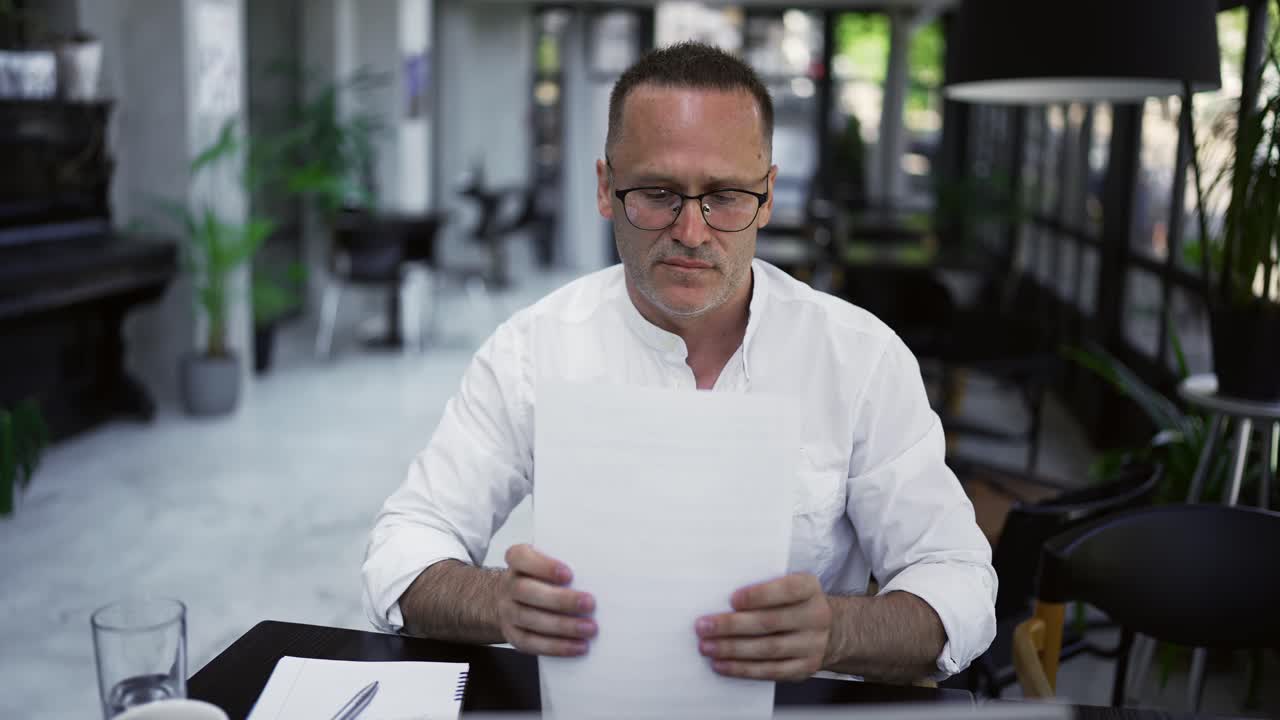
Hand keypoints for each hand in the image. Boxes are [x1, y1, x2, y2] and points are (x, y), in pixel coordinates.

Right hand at [498, 544, 596, 656]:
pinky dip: (556, 646)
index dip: (543, 566)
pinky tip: (578, 646)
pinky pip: (531, 643)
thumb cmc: (540, 576)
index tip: (568, 574)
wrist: (512, 598)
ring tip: (589, 628)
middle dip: (560, 599)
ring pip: (530, 619)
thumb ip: (566, 561)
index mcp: (517, 559)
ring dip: (562, 626)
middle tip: (590, 604)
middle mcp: (509, 585)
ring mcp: (507, 611)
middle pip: (527, 591)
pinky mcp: (513, 634)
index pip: (521, 557)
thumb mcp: (548, 561)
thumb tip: (598, 574)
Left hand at [695, 573, 833, 680]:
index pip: (787, 590)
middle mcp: (815, 616)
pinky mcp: (804, 668)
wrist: (831, 630)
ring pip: (768, 649)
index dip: (759, 595)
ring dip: (732, 650)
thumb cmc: (794, 602)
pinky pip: (771, 671)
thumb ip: (763, 586)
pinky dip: (743, 669)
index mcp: (809, 588)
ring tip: (707, 647)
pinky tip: (722, 665)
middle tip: (703, 627)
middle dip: (732, 625)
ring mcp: (812, 645)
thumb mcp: (788, 585)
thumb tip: (719, 594)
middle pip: (770, 622)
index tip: (732, 599)